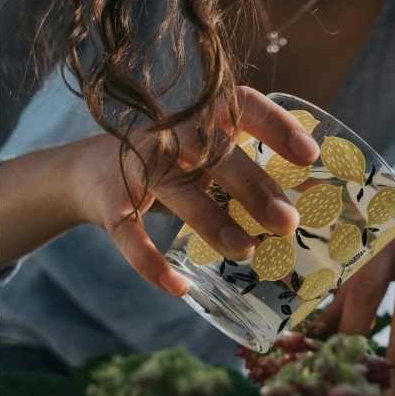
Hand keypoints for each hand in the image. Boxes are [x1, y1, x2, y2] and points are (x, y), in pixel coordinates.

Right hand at [66, 87, 319, 295]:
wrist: (82, 173)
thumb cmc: (166, 166)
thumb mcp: (201, 156)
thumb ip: (245, 169)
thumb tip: (313, 205)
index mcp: (198, 119)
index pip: (241, 107)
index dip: (276, 127)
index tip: (311, 155)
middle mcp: (167, 136)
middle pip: (214, 155)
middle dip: (253, 187)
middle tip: (287, 222)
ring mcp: (136, 168)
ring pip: (179, 194)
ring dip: (213, 224)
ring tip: (246, 252)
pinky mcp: (109, 203)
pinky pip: (130, 236)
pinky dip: (151, 265)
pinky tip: (179, 288)